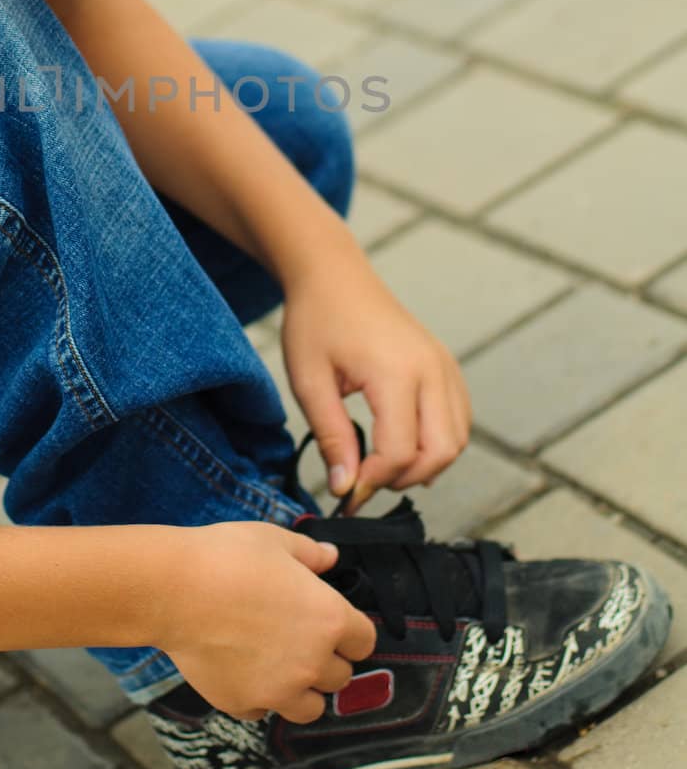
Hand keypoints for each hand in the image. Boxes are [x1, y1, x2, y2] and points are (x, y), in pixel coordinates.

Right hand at [156, 522, 376, 722]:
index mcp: (329, 619)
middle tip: (299, 638)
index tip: (334, 623)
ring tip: (279, 665)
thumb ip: (311, 553)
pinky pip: (263, 711)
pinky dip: (259, 698)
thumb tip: (332, 557)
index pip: (364, 641)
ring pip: (311, 707)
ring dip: (302, 689)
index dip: (351, 631)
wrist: (175, 589)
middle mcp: (312, 662)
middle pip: (340, 676)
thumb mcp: (276, 541)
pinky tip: (242, 670)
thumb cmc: (228, 557)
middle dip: (325, 659)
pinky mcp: (243, 704)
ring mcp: (278, 690)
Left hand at [280, 258, 471, 511]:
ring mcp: (444, 365)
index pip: (399, 452)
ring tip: (381, 462)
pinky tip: (404, 443)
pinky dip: (438, 441)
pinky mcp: (446, 365)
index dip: (372, 482)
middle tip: (365, 480)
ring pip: (457, 440)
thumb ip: (332, 437)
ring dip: (425, 464)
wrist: (334, 275)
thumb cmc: (316, 321)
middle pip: (440, 452)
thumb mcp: (310, 382)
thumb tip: (346, 488)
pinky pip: (458, 418)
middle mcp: (431, 370)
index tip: (346, 494)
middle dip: (404, 478)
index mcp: (396, 372)